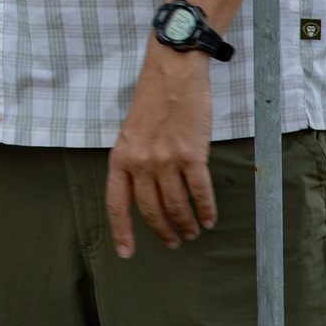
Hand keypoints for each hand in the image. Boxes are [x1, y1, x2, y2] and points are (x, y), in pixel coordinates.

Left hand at [106, 42, 215, 257]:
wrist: (173, 72)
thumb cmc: (153, 101)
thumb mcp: (130, 133)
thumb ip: (132, 162)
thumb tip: (141, 194)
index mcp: (120, 157)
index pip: (117, 203)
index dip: (121, 231)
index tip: (126, 253)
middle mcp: (140, 162)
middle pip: (150, 211)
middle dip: (162, 231)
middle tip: (173, 242)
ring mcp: (166, 159)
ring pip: (176, 206)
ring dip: (186, 224)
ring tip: (192, 232)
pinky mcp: (192, 155)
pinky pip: (200, 193)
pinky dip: (206, 210)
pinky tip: (209, 218)